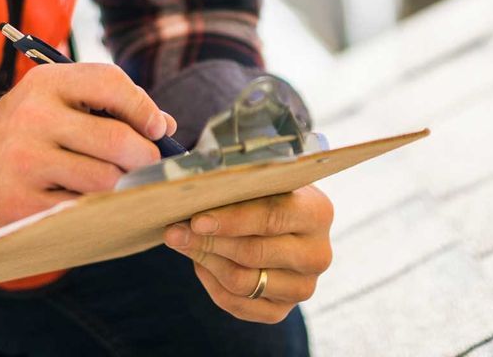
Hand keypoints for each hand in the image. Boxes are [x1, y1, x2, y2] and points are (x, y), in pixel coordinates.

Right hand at [0, 63, 175, 236]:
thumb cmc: (19, 136)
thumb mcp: (50, 104)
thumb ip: (106, 107)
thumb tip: (166, 126)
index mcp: (45, 84)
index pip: (110, 82)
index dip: (143, 106)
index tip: (156, 127)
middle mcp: (33, 118)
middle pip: (117, 140)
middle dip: (146, 157)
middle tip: (149, 166)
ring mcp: (25, 163)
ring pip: (105, 180)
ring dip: (125, 187)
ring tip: (123, 185)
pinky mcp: (21, 205)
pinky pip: (83, 210)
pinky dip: (100, 210)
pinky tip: (97, 206)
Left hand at [163, 185, 333, 322]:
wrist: (282, 223)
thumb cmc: (265, 193)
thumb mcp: (260, 181)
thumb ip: (235, 184)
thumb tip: (191, 192)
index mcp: (318, 213)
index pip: (272, 218)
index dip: (231, 220)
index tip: (197, 219)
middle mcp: (318, 254)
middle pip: (253, 253)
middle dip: (209, 241)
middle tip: (175, 231)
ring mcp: (303, 287)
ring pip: (243, 282)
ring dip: (206, 261)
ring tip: (182, 242)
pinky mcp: (282, 310)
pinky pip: (238, 305)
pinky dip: (211, 284)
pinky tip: (199, 262)